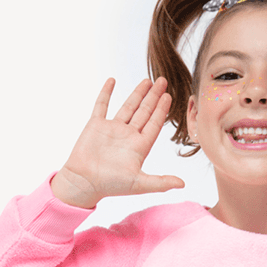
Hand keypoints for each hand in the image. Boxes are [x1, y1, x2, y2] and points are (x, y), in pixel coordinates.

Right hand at [51, 77, 184, 207]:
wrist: (84, 183)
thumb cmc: (111, 186)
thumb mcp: (139, 184)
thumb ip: (161, 182)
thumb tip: (183, 184)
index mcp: (139, 147)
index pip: (154, 124)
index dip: (162, 110)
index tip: (168, 96)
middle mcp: (128, 136)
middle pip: (144, 112)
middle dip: (154, 96)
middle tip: (163, 81)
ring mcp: (112, 129)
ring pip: (128, 107)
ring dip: (137, 93)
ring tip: (147, 81)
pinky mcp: (96, 125)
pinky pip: (102, 105)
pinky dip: (106, 93)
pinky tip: (112, 81)